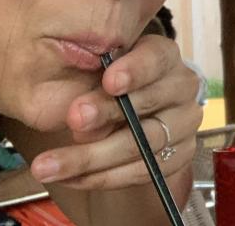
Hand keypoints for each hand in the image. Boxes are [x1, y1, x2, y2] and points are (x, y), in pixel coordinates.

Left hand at [28, 34, 202, 189]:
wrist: (131, 110)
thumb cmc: (108, 82)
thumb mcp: (99, 69)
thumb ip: (93, 81)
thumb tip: (81, 115)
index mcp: (164, 56)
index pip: (156, 59)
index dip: (135, 70)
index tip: (108, 81)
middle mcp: (182, 88)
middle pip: (149, 103)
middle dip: (107, 113)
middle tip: (73, 120)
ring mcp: (184, 124)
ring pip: (143, 144)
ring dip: (93, 157)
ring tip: (50, 166)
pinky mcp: (178, 156)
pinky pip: (140, 172)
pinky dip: (102, 178)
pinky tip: (69, 178)